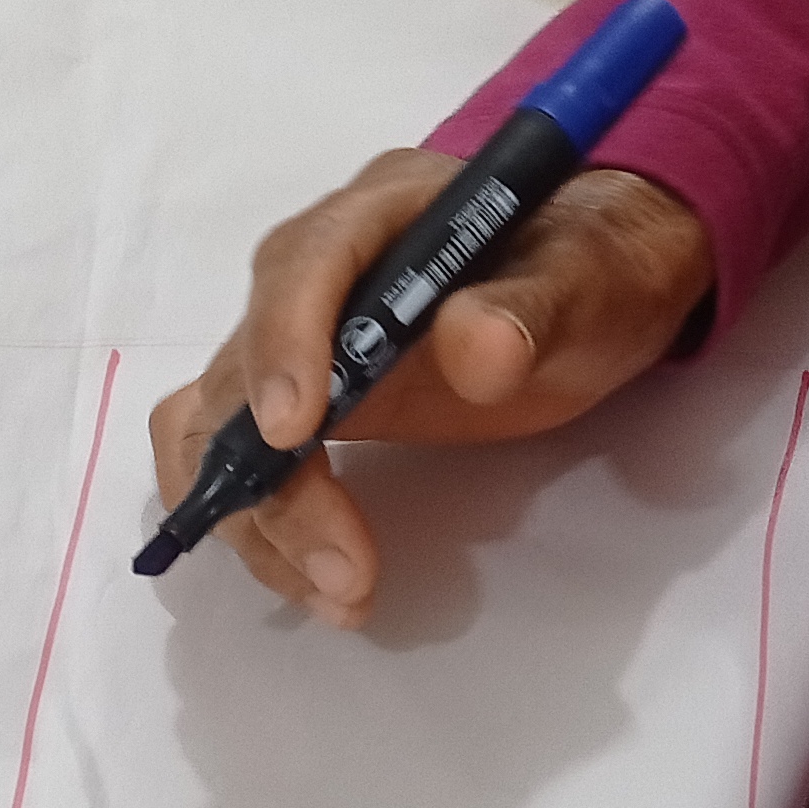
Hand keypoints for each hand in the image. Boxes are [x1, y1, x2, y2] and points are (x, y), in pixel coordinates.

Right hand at [144, 150, 712, 628]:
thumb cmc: (589, 268)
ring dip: (258, 519)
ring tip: (341, 595)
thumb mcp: (588, 278)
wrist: (589, 285)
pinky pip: (235, 458)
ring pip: (219, 428)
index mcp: (378, 212)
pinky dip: (255, 522)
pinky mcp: (301, 401)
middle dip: (274, 480)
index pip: (299, 265)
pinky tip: (312, 580)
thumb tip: (476, 346)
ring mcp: (298, 340)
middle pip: (242, 369)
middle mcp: (313, 272)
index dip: (283, 346)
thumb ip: (535, 305)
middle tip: (343, 571)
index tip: (294, 435)